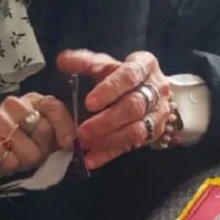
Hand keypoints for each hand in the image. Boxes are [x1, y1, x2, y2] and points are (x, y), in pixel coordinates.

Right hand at [0, 93, 75, 186]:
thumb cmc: (17, 146)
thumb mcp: (42, 138)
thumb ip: (58, 135)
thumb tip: (72, 142)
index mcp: (33, 101)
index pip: (54, 106)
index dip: (64, 127)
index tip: (67, 144)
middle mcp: (14, 104)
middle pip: (43, 130)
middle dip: (43, 150)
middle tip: (34, 154)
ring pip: (28, 150)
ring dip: (26, 161)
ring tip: (17, 157)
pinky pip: (10, 159)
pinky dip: (10, 166)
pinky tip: (4, 161)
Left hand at [56, 50, 171, 169]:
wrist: (150, 89)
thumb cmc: (122, 75)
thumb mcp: (106, 64)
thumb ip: (84, 62)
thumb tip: (62, 60)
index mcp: (145, 65)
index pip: (129, 76)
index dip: (110, 89)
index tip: (89, 102)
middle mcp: (157, 89)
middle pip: (134, 107)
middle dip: (107, 121)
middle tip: (82, 131)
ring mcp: (158, 113)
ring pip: (136, 130)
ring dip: (108, 139)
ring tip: (85, 144)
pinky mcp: (153, 133)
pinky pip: (131, 147)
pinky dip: (109, 154)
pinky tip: (90, 159)